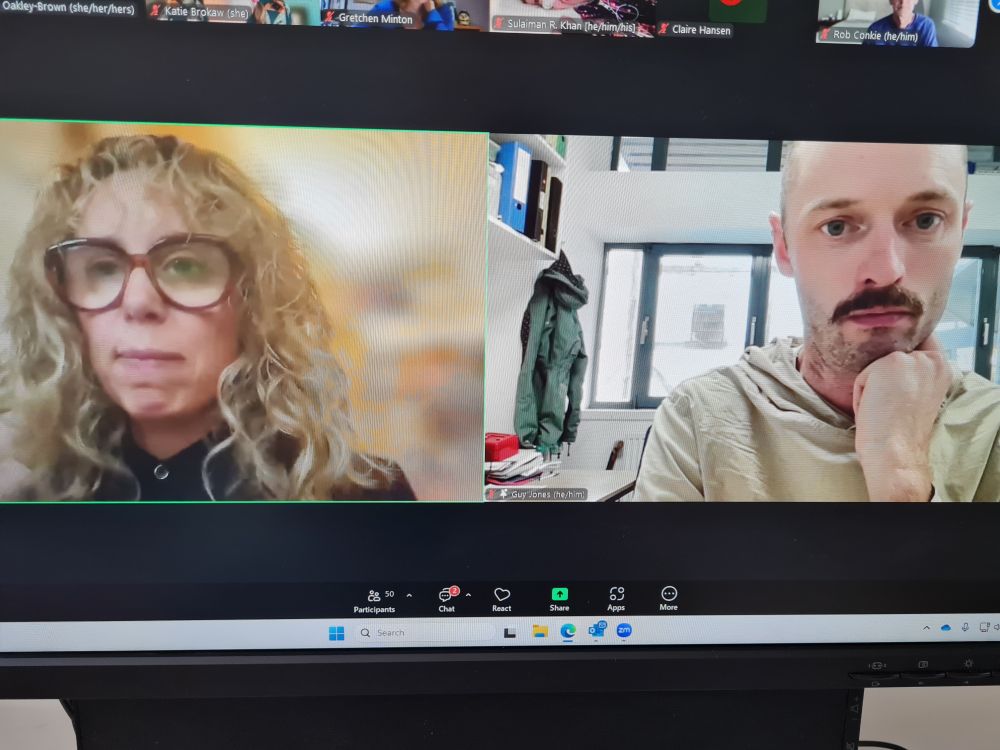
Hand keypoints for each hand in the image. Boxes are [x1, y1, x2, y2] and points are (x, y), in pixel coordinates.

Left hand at [853, 336, 951, 501]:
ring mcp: (912, 359)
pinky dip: (861, 393)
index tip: (894, 391)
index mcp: (942, 367)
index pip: (915, 345)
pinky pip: (863, 375)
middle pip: (890, 357)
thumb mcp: (916, 395)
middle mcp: (931, 359)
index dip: (898, 366)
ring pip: (875, 367)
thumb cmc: (901, 432)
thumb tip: (889, 363)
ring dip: (871, 387)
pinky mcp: (891, 363)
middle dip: (882, 378)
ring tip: (882, 409)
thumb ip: (912, 374)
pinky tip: (873, 409)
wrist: (895, 452)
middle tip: (889, 407)